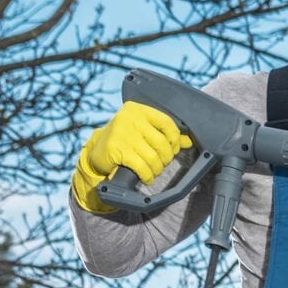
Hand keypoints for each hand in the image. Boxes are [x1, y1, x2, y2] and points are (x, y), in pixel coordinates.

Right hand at [72, 101, 192, 215]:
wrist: (98, 151)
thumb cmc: (126, 139)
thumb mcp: (144, 132)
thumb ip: (165, 134)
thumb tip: (188, 141)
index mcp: (138, 110)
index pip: (167, 123)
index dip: (175, 139)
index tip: (174, 149)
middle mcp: (129, 118)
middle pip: (162, 143)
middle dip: (165, 158)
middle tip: (161, 163)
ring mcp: (122, 133)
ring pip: (153, 157)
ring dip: (157, 169)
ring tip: (153, 171)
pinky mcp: (116, 148)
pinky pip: (142, 167)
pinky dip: (148, 175)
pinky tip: (146, 177)